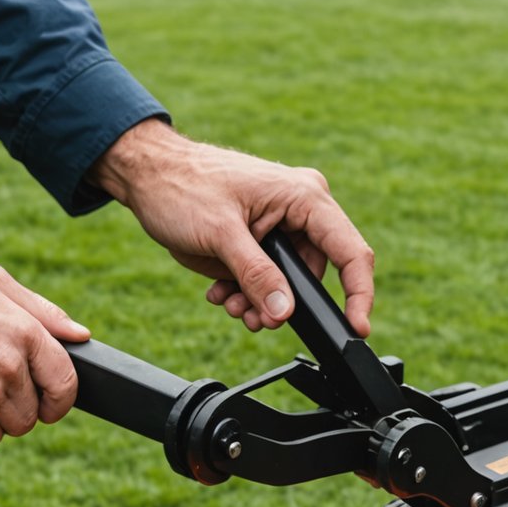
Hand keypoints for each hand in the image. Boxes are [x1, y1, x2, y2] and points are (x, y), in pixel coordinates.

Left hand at [91, 119, 373, 333]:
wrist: (147, 177)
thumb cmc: (182, 187)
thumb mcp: (221, 234)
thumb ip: (256, 275)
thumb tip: (284, 312)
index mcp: (304, 197)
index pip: (350, 251)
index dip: (360, 293)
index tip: (357, 328)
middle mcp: (300, 212)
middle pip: (315, 276)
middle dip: (284, 305)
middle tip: (254, 320)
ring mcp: (280, 228)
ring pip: (288, 285)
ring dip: (260, 304)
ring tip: (230, 305)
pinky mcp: (259, 244)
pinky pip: (266, 281)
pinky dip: (246, 295)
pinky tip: (220, 293)